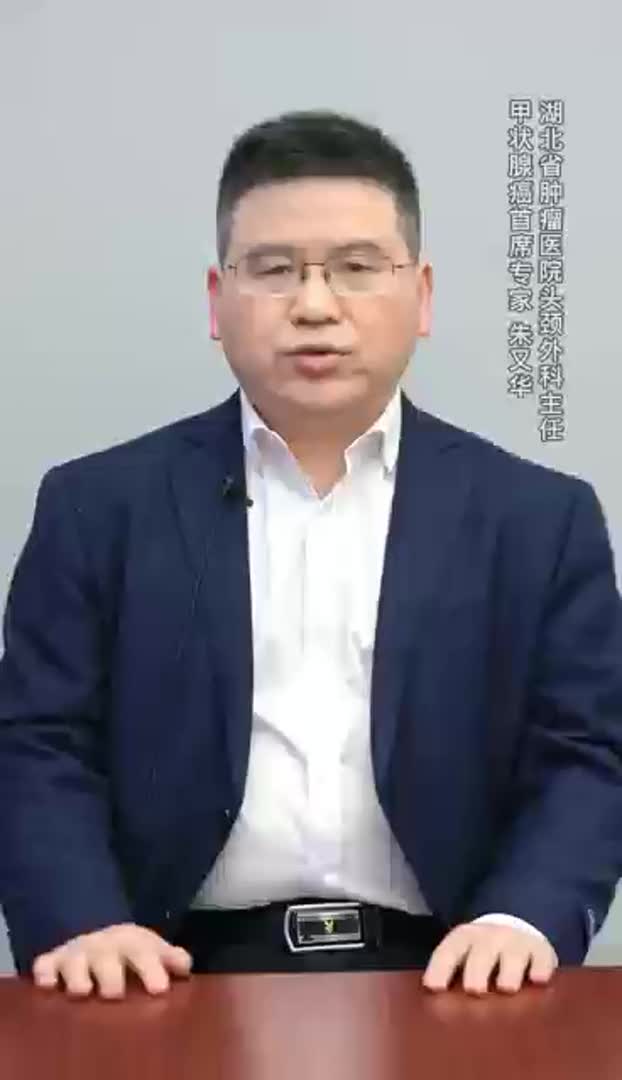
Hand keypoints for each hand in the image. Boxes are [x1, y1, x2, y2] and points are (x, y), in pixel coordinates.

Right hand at [31, 923, 192, 998]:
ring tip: (82, 991)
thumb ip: (170, 958)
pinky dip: (44, 973)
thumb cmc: (127, 951)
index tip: (159, 989)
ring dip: (77, 976)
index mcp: (131, 942)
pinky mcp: (52, 961)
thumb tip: (185, 966)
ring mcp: (76, 953)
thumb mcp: (151, 949)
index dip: (151, 969)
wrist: (93, 932)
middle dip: (110, 975)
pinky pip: (44, 965)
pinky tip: (47, 984)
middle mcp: (102, 946)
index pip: (143, 953)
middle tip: (114, 994)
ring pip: (74, 963)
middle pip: (106, 958)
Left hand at [422, 922, 557, 994]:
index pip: (449, 951)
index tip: (433, 986)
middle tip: (474, 989)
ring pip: (512, 954)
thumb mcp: (463, 955)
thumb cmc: (481, 953)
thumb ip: (450, 971)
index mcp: (464, 938)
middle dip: (477, 969)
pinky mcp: (541, 951)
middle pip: (481, 952)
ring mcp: (516, 942)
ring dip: (508, 970)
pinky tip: (538, 979)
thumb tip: (431, 995)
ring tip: (506, 987)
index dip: (440, 968)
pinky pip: (541, 957)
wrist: (516, 927)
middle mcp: (489, 937)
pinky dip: (540, 968)